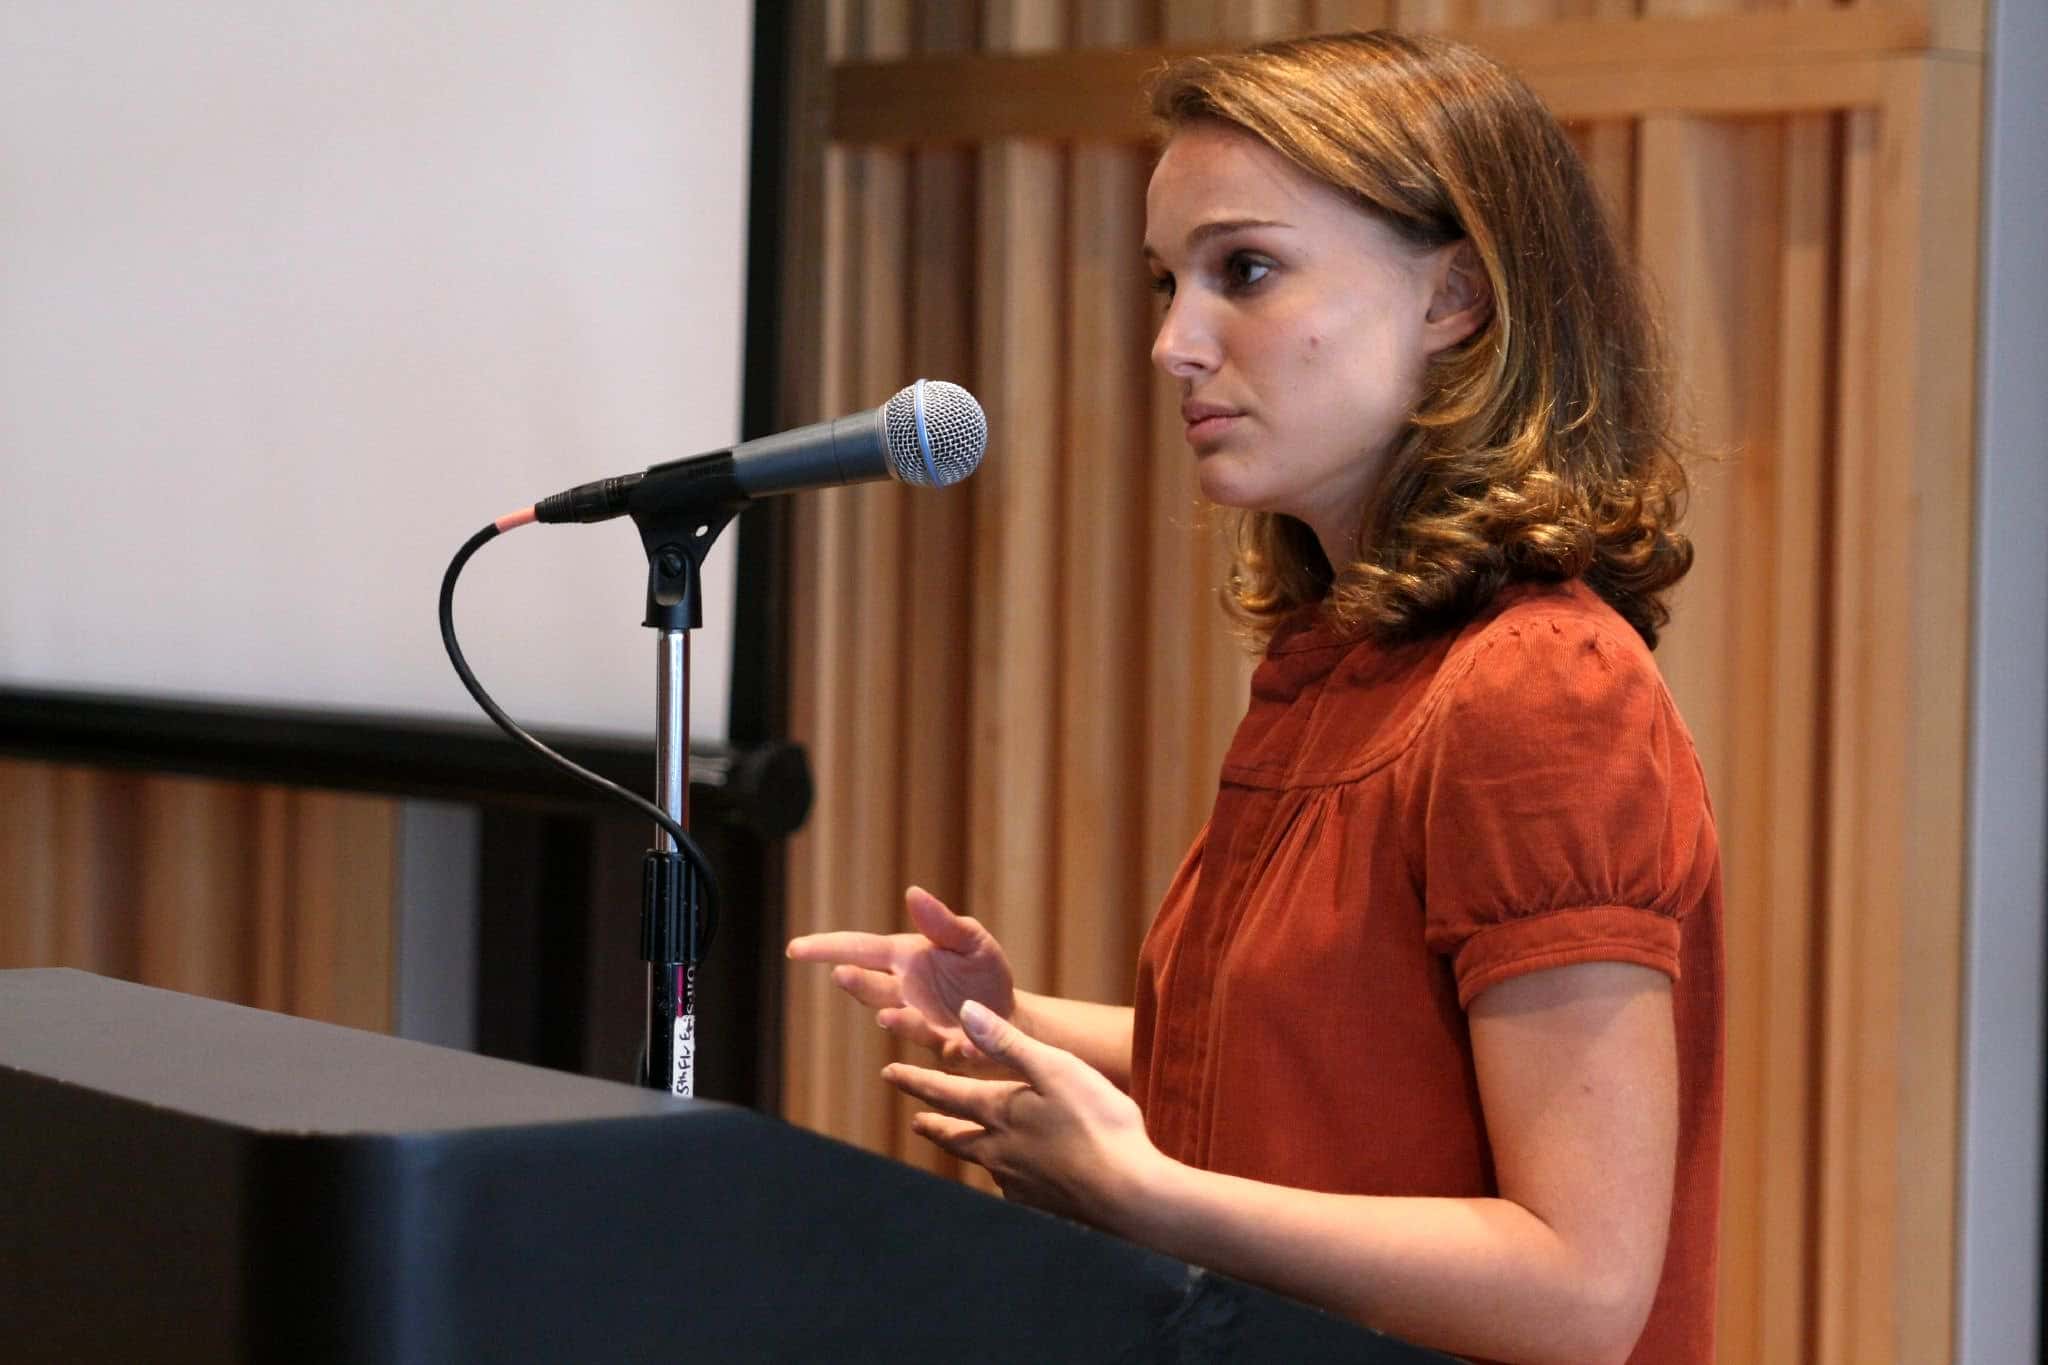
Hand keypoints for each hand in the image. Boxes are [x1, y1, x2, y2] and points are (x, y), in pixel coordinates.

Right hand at [787, 886, 1016, 1073]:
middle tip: (842, 975)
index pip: (859, 950)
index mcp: (906, 959)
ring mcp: (925, 1025)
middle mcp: (907, 994)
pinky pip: (955, 1051)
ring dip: (900, 1021)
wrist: (1010, 1017)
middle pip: (875, 988)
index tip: (795, 949)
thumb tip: (913, 892)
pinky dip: (959, 1051)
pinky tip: (964, 1049)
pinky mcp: (952, 1050)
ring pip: (908, 1023)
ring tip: (889, 1016)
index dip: (827, 949)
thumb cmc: (983, 973)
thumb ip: (944, 922)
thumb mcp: (971, 940)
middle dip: (859, 984)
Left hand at [883, 1000, 1166, 1230]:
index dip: (916, 1081)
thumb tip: (965, 1011)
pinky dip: (1005, 1175)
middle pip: (955, 1136)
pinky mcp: (1041, 1205)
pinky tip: (1016, 1177)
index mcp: (1000, 1112)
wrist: (1126, 1194)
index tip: (889, 1074)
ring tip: (966, 1145)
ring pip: (983, 1163)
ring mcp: (1019, 1182)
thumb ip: (1008, 1042)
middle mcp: (999, 1151)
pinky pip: (1012, 1186)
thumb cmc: (1097, 1123)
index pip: (945, 1093)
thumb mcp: (1055, 1068)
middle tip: (916, 1122)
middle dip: (934, 1124)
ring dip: (969, 1150)